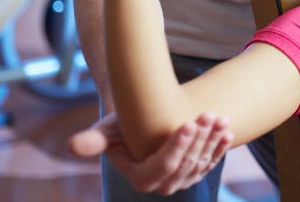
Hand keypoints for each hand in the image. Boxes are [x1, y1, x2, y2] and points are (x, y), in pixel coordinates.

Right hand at [69, 112, 233, 194]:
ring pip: (201, 160)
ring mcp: (183, 180)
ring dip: (212, 139)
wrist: (145, 123)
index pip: (163, 165)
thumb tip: (73, 146)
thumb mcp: (108, 130)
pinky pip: (211, 160)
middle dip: (200, 138)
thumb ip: (94, 141)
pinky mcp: (196, 171)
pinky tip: (227, 129)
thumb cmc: (123, 125)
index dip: (177, 147)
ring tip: (219, 117)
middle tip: (208, 114)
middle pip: (186, 162)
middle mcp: (164, 185)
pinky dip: (220, 146)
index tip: (188, 123)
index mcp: (142, 179)